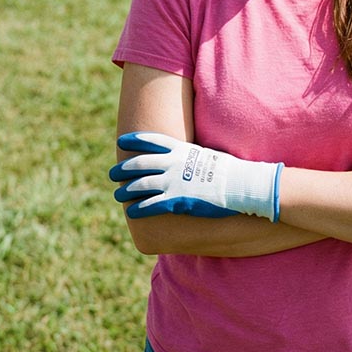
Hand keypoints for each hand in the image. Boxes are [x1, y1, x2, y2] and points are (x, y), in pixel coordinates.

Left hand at [110, 132, 282, 220]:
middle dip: (123, 168)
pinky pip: (150, 204)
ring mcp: (173, 182)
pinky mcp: (175, 201)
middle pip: (140, 163)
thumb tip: (188, 157)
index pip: (152, 141)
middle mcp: (172, 163)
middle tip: (112, 173)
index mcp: (181, 149)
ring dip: (126, 190)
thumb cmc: (229, 171)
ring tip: (117, 194)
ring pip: (140, 185)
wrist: (240, 185)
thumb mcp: (208, 155)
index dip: (135, 140)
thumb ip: (192, 156)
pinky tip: (131, 211)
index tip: (122, 141)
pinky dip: (138, 208)